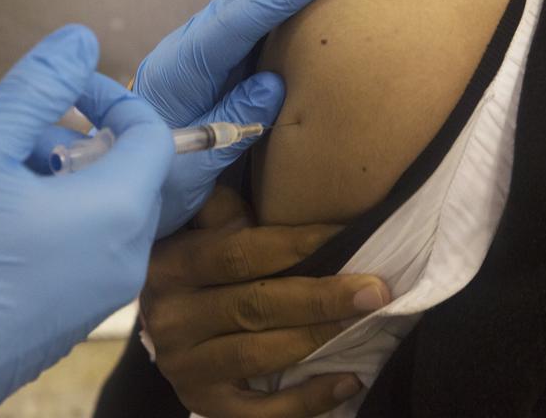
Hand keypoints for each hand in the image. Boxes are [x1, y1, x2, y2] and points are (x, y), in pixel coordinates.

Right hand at [0, 25, 173, 417]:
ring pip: (109, 211)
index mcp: (118, 210)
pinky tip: (5, 225)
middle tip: (20, 142)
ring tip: (2, 184)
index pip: (153, 134)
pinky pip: (93, 248)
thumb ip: (35, 86)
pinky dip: (64, 221)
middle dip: (82, 141)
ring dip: (67, 181)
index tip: (69, 92)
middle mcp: (130, 255)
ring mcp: (110, 291)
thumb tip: (80, 39)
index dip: (115, 99)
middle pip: (130, 173)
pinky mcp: (84, 314)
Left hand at [135, 0, 373, 235]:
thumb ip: (231, 122)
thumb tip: (275, 84)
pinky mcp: (217, 54)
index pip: (236, 22)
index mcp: (181, 69)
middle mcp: (193, 44)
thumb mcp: (192, 163)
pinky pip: (256, 15)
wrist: (125, 170)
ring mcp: (205, 45)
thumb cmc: (156, 176)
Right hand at [141, 188, 390, 417]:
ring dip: (319, 338)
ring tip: (367, 323)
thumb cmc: (200, 264)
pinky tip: (348, 380)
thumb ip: (226, 207)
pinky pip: (259, 411)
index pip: (240, 253)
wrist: (168, 324)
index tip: (349, 235)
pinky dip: (307, 399)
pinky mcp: (203, 403)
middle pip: (255, 305)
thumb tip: (265, 153)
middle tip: (376, 288)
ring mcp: (184, 366)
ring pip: (259, 355)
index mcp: (172, 265)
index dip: (298, 244)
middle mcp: (170, 318)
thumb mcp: (202, 229)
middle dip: (322, 296)